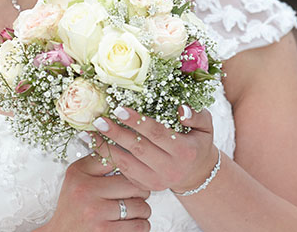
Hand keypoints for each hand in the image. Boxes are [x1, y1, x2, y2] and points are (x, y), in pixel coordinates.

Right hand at [42, 153, 151, 230]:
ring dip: (143, 211)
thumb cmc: (73, 205)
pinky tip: (132, 223)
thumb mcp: (77, 177)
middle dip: (141, 192)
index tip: (137, 170)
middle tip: (135, 195)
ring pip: (142, 207)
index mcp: (80, 175)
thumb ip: (97, 157)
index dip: (134, 167)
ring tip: (133, 210)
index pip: (121, 161)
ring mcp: (96, 214)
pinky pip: (140, 225)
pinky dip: (141, 225)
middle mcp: (86, 193)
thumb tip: (112, 131)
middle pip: (137, 185)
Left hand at [86, 105, 218, 193]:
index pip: (157, 133)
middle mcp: (170, 168)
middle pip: (138, 148)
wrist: (196, 172)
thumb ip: (197, 115)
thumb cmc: (198, 142)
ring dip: (107, 148)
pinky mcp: (145, 186)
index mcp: (184, 151)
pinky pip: (124, 172)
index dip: (137, 122)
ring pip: (127, 163)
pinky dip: (109, 159)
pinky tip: (97, 146)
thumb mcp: (205, 127)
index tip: (120, 109)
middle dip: (117, 134)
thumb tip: (181, 109)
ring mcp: (156, 180)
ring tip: (91, 133)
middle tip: (99, 120)